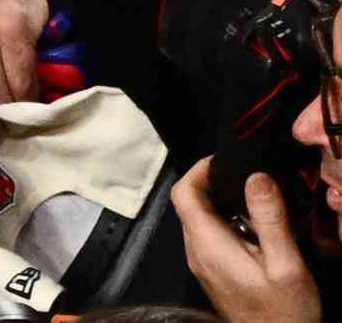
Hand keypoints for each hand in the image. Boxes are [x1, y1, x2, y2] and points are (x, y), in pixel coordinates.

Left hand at [171, 157, 320, 322]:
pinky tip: (256, 227)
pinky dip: (227, 222)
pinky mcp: (213, 272)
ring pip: (201, 220)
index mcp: (207, 244)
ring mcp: (202, 263)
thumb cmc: (284, 311)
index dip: (198, 170)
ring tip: (256, 199)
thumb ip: (268, 219)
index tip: (225, 161)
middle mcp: (196, 251)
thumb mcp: (285, 263)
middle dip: (214, 184)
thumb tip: (256, 176)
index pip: (183, 193)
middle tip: (248, 177)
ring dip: (222, 203)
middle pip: (190, 204)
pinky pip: (211, 236)